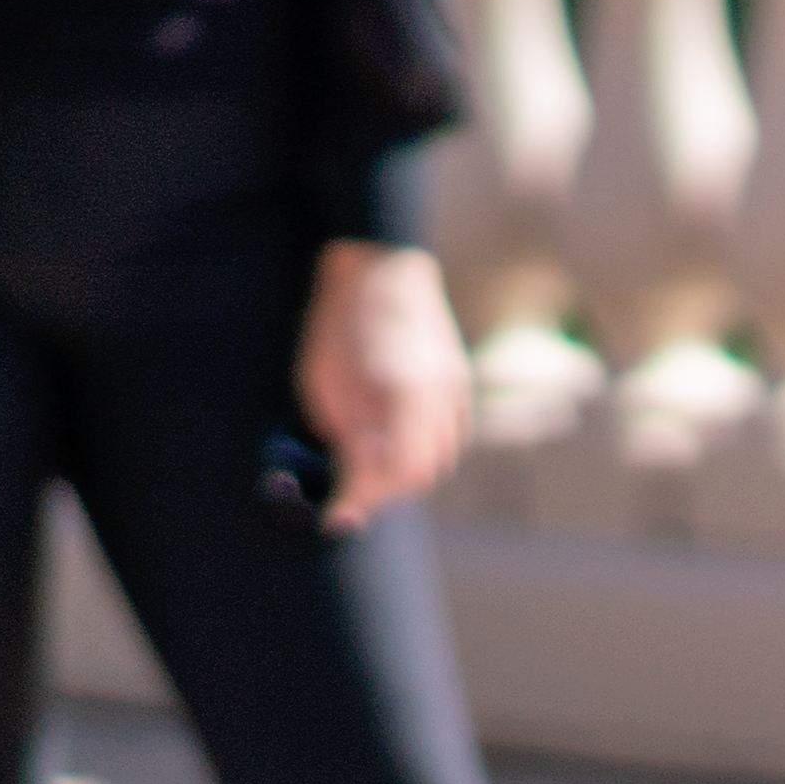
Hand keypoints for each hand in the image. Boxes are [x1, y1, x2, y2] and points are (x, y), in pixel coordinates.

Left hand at [295, 242, 469, 530]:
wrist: (380, 266)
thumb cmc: (341, 322)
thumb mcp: (326, 382)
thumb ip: (349, 438)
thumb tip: (356, 491)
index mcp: (404, 391)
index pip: (396, 471)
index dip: (364, 500)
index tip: (335, 517)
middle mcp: (439, 393)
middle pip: (421, 471)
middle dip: (383, 492)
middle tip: (346, 497)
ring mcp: (455, 388)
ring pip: (439, 458)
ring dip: (403, 474)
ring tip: (365, 470)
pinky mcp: (458, 383)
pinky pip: (447, 436)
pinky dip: (421, 451)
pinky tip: (391, 443)